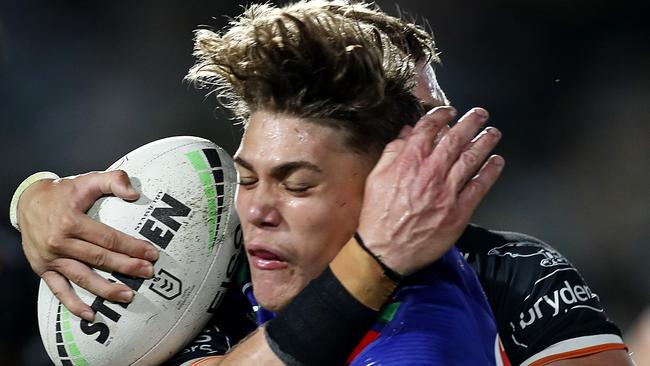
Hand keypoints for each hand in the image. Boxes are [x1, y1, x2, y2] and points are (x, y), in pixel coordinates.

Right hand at [18, 170, 158, 320]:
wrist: (27, 202)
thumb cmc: (63, 192)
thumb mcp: (87, 179)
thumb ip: (114, 179)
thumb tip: (134, 194)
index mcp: (71, 221)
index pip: (109, 238)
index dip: (132, 247)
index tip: (152, 254)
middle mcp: (60, 242)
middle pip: (100, 258)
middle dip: (127, 267)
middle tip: (148, 273)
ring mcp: (51, 258)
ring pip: (83, 277)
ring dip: (106, 289)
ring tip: (128, 296)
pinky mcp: (43, 269)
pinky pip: (59, 291)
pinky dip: (73, 304)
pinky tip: (91, 315)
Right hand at [357, 106, 503, 275]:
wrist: (385, 250)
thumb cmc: (378, 215)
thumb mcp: (376, 178)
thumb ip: (392, 153)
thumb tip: (407, 134)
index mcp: (409, 161)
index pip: (429, 128)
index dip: (442, 115)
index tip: (450, 111)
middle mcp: (431, 171)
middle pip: (456, 139)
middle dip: (471, 122)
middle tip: (481, 114)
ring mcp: (447, 191)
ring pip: (472, 159)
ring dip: (485, 142)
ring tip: (493, 133)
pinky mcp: (459, 210)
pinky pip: (479, 186)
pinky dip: (490, 171)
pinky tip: (497, 162)